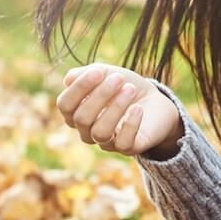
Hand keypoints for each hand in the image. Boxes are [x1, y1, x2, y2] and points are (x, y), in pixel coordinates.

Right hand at [55, 63, 183, 156]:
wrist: (155, 101)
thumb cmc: (125, 86)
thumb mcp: (106, 73)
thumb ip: (85, 73)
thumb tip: (68, 79)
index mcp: (76, 112)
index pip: (65, 105)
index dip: (78, 88)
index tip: (98, 71)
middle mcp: (87, 131)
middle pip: (81, 118)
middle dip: (100, 95)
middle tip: (119, 78)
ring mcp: (106, 142)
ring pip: (100, 132)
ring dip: (116, 108)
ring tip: (130, 89)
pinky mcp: (127, 148)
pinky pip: (122, 143)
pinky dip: (130, 124)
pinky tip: (138, 108)